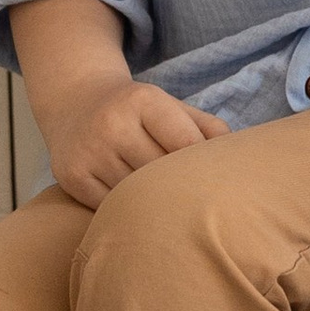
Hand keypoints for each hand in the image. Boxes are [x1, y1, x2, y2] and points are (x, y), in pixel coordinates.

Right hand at [41, 76, 226, 208]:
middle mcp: (112, 124)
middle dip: (181, 187)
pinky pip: (109, 206)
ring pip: (135, 193)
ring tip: (170, 208)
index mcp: (142, 101)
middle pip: (161, 173)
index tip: (211, 180)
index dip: (201, 166)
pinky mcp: (72, 177)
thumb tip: (238, 157)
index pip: (184, 143)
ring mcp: (89, 152)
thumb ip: (207, 127)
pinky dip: (126, 209)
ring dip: (155, 203)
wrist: (74, 102)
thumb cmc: (136, 111)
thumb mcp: (171, 106)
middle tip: (197, 203)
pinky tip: (138, 208)